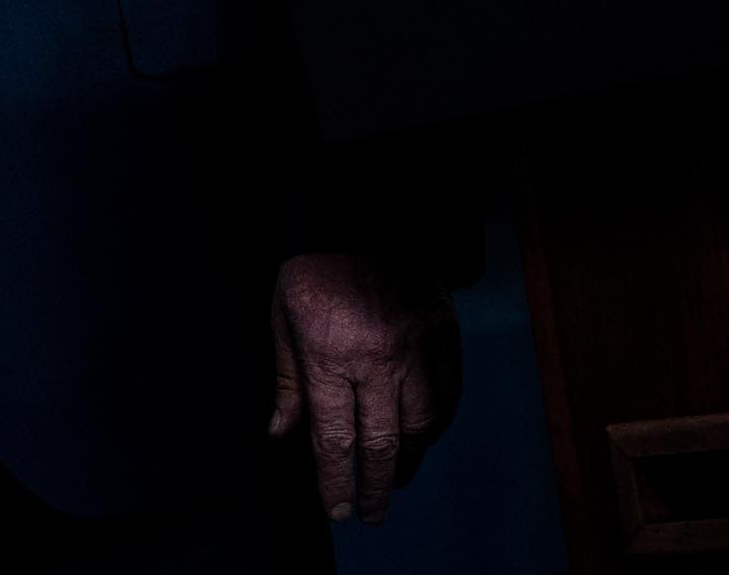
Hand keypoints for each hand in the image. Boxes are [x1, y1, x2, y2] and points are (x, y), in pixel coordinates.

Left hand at [268, 252, 462, 524]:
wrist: (362, 214)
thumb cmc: (311, 267)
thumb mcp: (282, 317)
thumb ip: (288, 381)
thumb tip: (280, 435)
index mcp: (328, 356)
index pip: (333, 438)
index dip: (335, 480)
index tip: (338, 510)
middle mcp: (374, 360)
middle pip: (381, 443)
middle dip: (375, 486)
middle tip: (370, 513)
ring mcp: (414, 349)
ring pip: (420, 425)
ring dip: (408, 459)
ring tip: (395, 477)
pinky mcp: (444, 334)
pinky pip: (449, 394)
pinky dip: (439, 424)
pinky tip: (425, 438)